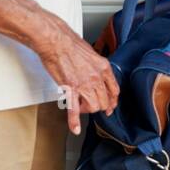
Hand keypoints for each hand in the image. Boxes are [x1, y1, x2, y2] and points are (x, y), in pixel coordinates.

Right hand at [31, 14, 119, 134]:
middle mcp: (97, 77)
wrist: (55, 41)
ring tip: (79, 106)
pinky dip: (74, 121)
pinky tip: (75, 129)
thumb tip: (95, 74)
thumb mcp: (92, 54)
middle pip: (104, 101)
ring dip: (86, 109)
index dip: (112, 101)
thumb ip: (96, 67)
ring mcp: (84, 84)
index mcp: (104, 68)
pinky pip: (73, 109)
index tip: (110, 106)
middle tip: (88, 105)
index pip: (114, 90)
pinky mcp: (70, 88)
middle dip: (97, 105)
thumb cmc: (70, 44)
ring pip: (93, 106)